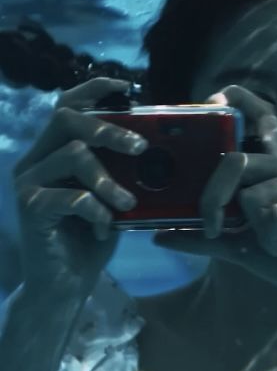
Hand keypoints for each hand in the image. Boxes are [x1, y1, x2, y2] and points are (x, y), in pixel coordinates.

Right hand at [13, 77, 148, 296]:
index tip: (129, 87)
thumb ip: (122, 169)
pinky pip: (69, 196)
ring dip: (109, 181)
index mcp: (56, 149)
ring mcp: (27, 181)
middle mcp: (36, 158)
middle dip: (110, 130)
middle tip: (140, 149)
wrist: (66, 283)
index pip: (69, 106)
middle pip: (67, 119)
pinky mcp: (28, 207)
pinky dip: (97, 210)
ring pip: (73, 156)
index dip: (95, 89)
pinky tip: (106, 228)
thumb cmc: (94, 235)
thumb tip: (155, 145)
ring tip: (128, 204)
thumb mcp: (114, 194)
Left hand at [153, 85, 276, 300]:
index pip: (258, 119)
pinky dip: (271, 238)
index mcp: (274, 167)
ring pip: (254, 195)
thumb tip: (160, 235)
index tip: (211, 98)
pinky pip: (276, 212)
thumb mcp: (237, 245)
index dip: (239, 99)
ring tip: (272, 243)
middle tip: (212, 229)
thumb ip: (204, 237)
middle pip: (235, 162)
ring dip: (255, 232)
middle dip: (213, 201)